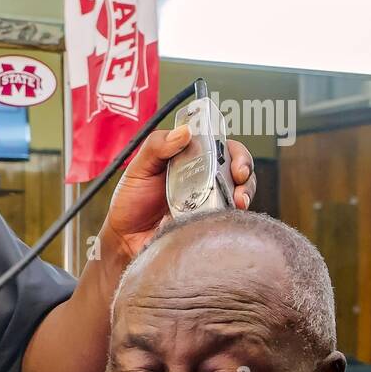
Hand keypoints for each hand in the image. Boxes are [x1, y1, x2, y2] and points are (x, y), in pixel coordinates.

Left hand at [101, 124, 256, 260]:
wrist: (125, 240)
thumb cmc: (130, 203)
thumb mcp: (138, 168)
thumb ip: (157, 146)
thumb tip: (184, 132)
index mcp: (191, 162)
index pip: (222, 148)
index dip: (235, 151)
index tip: (234, 159)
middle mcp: (205, 181)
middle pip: (239, 170)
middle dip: (246, 171)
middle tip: (239, 178)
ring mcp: (209, 204)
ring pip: (240, 194)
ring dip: (245, 194)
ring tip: (237, 201)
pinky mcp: (208, 225)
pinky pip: (228, 220)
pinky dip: (230, 217)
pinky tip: (222, 217)